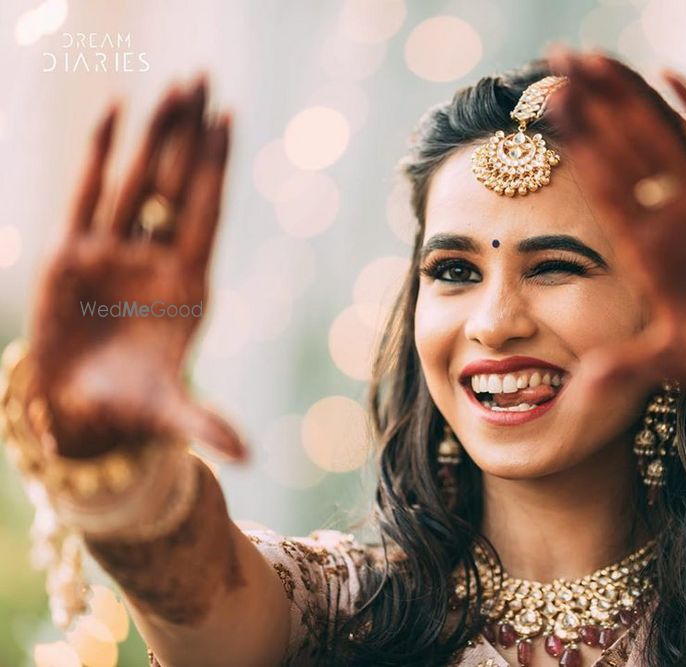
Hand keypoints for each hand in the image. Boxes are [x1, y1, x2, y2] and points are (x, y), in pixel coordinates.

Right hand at [27, 77, 245, 460]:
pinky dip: (100, 153)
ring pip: (137, 181)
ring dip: (154, 134)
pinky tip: (113, 110)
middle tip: (203, 80)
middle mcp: (156, 259)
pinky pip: (88, 193)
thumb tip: (246, 458)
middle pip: (178, 185)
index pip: (206, 213)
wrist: (80, 409)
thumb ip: (204, 425)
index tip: (229, 119)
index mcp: (188, 286)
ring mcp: (116, 251)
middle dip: (190, 134)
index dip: (216, 167)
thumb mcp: (169, 413)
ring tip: (172, 85)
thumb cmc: (132, 407)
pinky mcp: (74, 253)